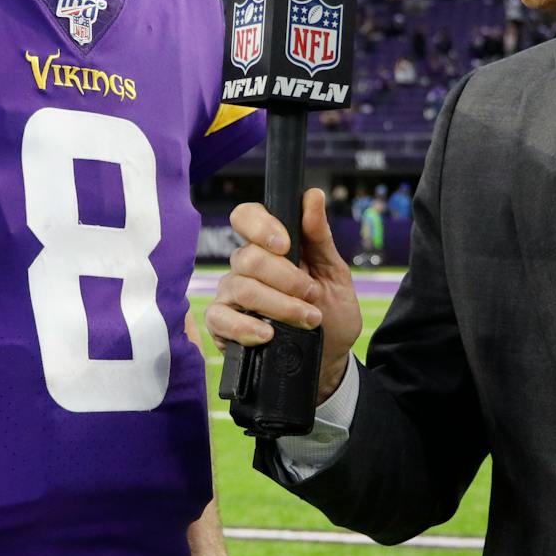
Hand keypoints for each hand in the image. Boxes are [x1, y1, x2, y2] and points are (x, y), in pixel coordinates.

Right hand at [207, 189, 361, 403]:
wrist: (330, 360)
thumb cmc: (331, 313)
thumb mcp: (335, 274)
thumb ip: (320, 237)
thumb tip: (312, 195)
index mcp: (269, 247)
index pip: (246, 217)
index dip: (261, 226)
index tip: (286, 245)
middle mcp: (244, 268)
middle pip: (248, 256)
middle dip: (286, 278)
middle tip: (312, 295)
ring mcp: (230, 297)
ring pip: (240, 287)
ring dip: (278, 304)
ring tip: (307, 319)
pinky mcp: (222, 327)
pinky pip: (220, 319)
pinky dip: (246, 327)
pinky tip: (268, 334)